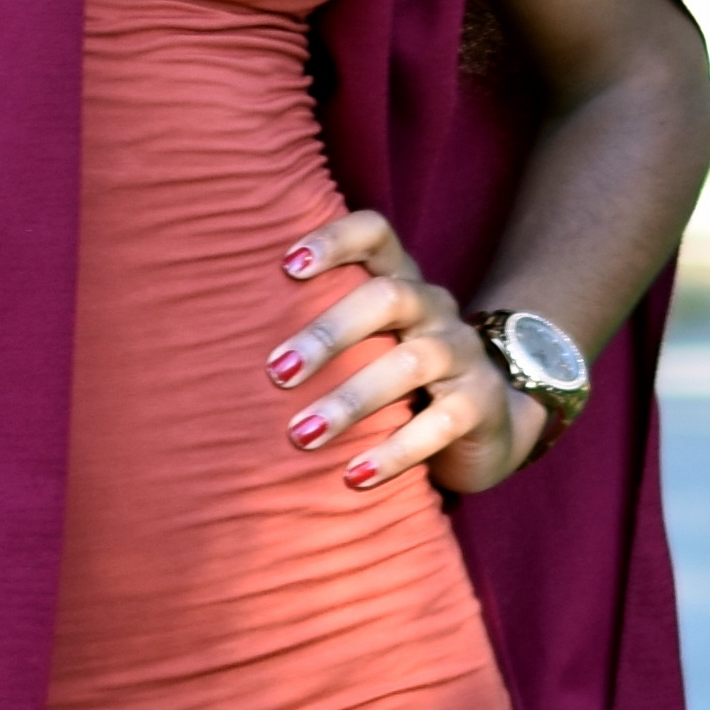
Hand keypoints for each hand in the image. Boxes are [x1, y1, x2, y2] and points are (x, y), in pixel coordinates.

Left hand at [268, 208, 541, 499]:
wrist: (489, 423)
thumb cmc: (399, 381)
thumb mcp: (369, 346)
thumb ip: (321, 338)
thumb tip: (221, 355)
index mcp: (400, 281)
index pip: (375, 233)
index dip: (334, 240)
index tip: (287, 267)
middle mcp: (434, 308)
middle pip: (387, 298)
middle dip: (329, 334)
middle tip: (278, 374)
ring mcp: (462, 354)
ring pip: (411, 363)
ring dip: (351, 400)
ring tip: (304, 435)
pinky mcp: (480, 405)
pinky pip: (441, 424)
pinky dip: (394, 452)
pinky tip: (354, 476)